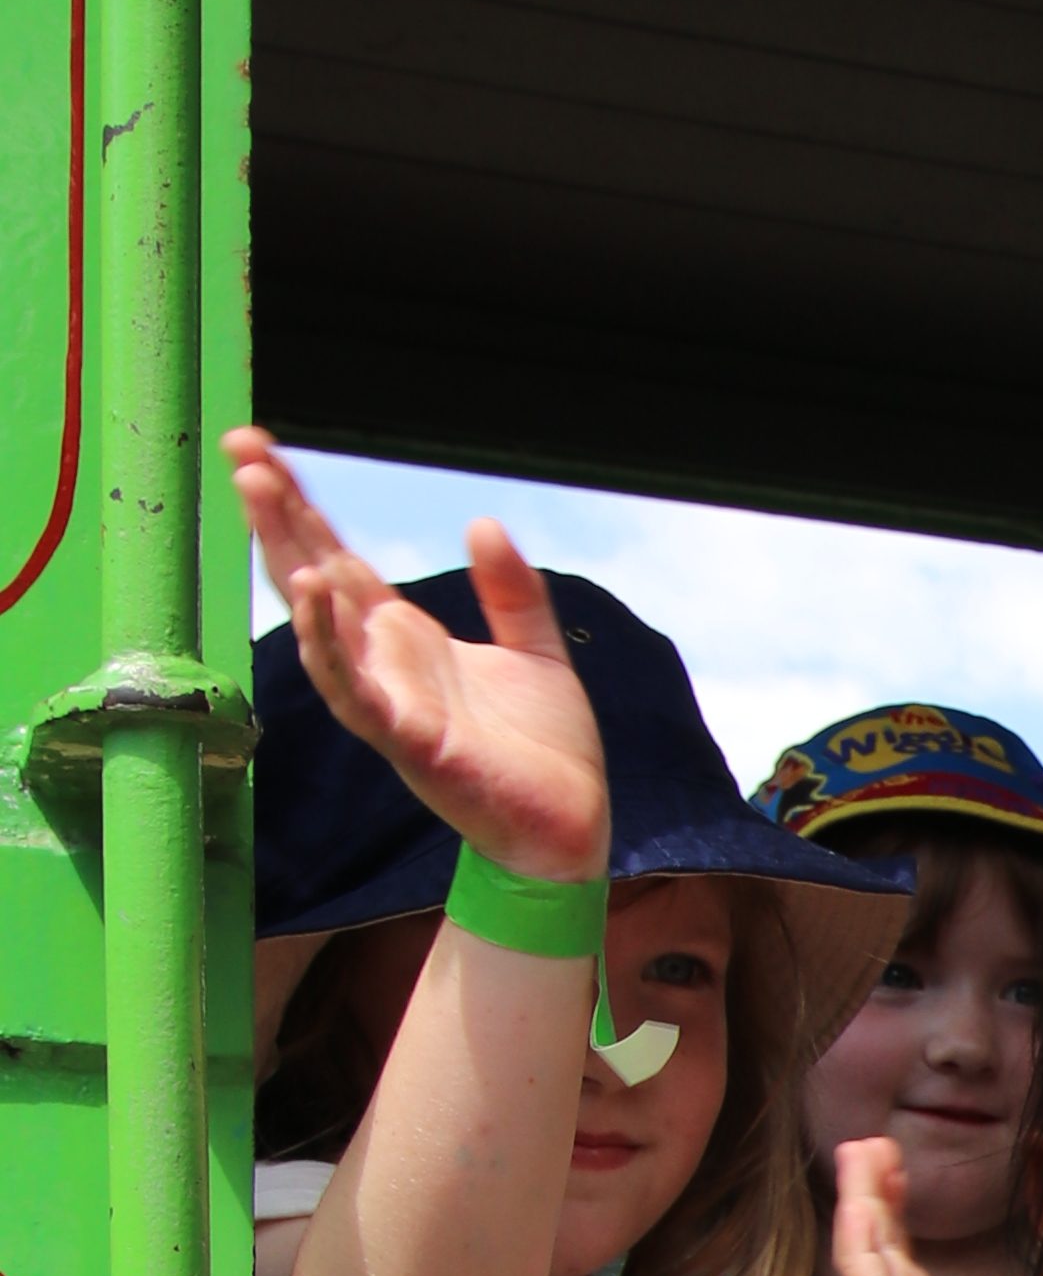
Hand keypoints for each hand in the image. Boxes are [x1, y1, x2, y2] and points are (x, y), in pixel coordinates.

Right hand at [226, 436, 611, 887]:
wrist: (570, 828)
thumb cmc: (545, 751)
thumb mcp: (535, 650)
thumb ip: (511, 590)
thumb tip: (481, 522)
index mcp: (405, 638)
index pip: (337, 555)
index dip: (300, 503)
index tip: (259, 447)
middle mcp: (382, 664)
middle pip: (312, 574)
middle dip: (274, 514)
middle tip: (239, 446)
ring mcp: (386, 702)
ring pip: (318, 627)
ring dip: (288, 562)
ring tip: (261, 495)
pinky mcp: (406, 740)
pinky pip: (353, 689)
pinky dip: (328, 643)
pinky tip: (313, 591)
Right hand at [829, 1138, 1042, 1275]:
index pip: (898, 1258)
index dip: (893, 1210)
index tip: (895, 1167)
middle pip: (877, 1249)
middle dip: (871, 1194)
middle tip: (867, 1145)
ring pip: (866, 1256)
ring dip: (859, 1202)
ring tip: (859, 1151)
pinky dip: (860, 1238)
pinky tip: (859, 1200)